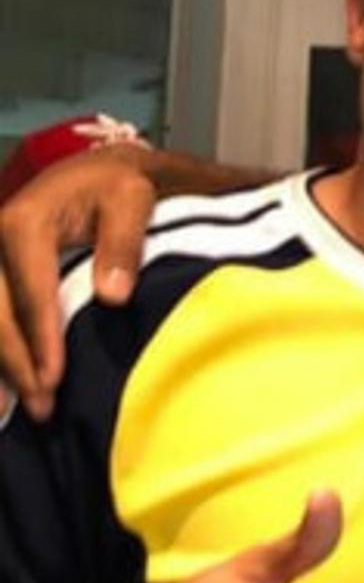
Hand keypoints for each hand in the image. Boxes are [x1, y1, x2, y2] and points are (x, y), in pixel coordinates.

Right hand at [0, 146, 159, 420]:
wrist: (98, 172)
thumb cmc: (119, 187)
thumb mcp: (132, 200)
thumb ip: (123, 243)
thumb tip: (114, 295)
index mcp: (24, 223)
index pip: (30, 291)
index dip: (40, 338)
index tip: (54, 378)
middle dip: (16, 363)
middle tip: (42, 406)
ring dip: (3, 364)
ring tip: (24, 409)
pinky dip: (0, 350)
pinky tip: (8, 388)